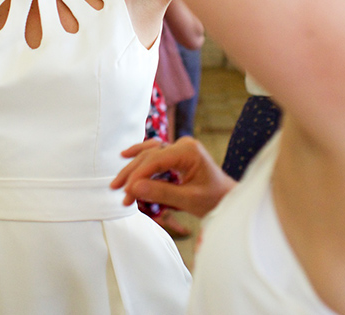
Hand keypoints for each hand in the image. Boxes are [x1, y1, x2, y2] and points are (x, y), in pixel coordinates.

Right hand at [110, 137, 235, 217]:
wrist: (228, 198)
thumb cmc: (213, 200)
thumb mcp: (188, 200)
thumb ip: (161, 193)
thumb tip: (133, 188)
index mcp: (188, 151)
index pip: (155, 160)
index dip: (138, 176)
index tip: (125, 192)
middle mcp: (183, 145)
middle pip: (149, 156)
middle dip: (132, 174)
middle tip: (117, 190)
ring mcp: (180, 147)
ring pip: (149, 154)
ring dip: (133, 169)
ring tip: (118, 183)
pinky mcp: (177, 153)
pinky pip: (155, 153)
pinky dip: (141, 157)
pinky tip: (125, 156)